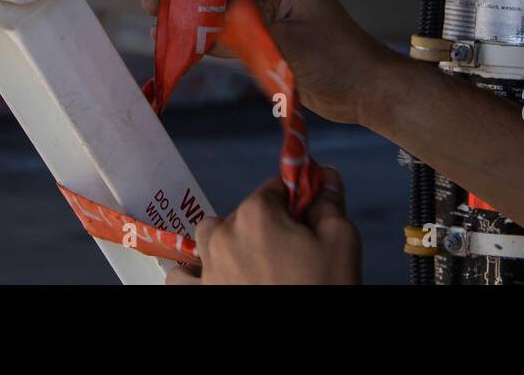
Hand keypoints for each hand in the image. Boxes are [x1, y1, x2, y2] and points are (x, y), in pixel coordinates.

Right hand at [142, 0, 391, 124]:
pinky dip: (208, 37)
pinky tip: (181, 39)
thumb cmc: (338, 59)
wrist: (365, 92)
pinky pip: (232, 34)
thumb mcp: (283, 40)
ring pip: (224, 11)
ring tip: (157, 17)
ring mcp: (272, 14)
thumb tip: (196, 20)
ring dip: (194, 16)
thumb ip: (239, 29)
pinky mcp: (269, 39)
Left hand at [167, 168, 359, 284]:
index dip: (296, 204)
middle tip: (294, 253)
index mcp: (257, 214)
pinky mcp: (198, 294)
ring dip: (229, 243)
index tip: (309, 221)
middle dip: (269, 226)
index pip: (276, 188)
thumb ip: (329, 204)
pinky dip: (195, 275)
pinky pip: (183, 277)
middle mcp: (224, 235)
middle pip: (246, 213)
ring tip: (256, 267)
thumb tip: (325, 176)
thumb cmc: (322, 289)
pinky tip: (216, 279)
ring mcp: (207, 267)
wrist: (300, 348)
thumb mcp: (340, 244)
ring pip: (211, 238)